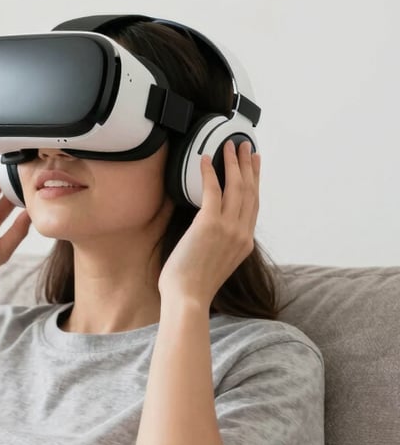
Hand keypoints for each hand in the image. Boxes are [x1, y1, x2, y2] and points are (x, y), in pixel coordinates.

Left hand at [157, 140, 260, 308]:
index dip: (255, 181)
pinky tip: (205, 159)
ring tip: (230, 145)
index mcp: (245, 243)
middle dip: (248, 165)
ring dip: (233, 163)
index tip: (255, 165)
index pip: (254, 205)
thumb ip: (221, 244)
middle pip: (249, 191)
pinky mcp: (209, 224)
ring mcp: (228, 228)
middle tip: (246, 147)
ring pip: (236, 187)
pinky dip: (210, 172)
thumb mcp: (217, 263)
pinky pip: (213, 190)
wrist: (188, 298)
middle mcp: (242, 233)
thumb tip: (210, 230)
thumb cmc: (193, 286)